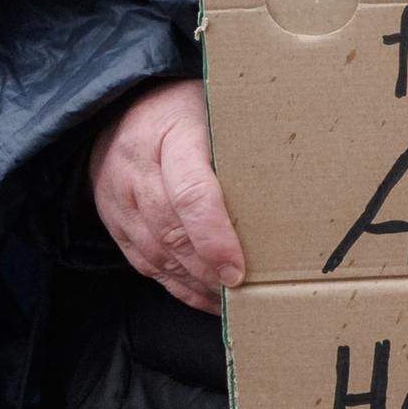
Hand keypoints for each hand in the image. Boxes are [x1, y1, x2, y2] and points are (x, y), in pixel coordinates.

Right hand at [84, 80, 243, 311]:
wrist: (119, 108)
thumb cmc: (184, 108)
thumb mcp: (214, 110)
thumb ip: (241, 145)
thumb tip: (294, 182)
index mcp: (170, 136)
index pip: (191, 194)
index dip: (215, 238)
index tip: (238, 270)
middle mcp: (137, 170)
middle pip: (173, 233)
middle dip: (210, 271)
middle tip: (246, 293)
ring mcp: (119, 199)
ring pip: (157, 255)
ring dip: (196, 284)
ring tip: (232, 300)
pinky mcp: (114, 222)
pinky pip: (144, 263)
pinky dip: (177, 286)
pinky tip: (206, 297)